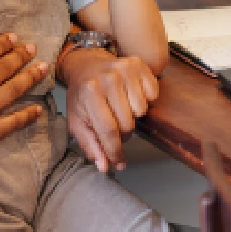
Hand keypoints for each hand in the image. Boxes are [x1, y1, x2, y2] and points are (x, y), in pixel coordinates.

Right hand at [0, 33, 48, 188]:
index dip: (1, 44)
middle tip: (33, 49)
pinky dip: (29, 114)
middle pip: (3, 68)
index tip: (14, 37)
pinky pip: (15, 121)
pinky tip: (39, 109)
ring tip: (43, 68)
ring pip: (14, 89)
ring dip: (30, 77)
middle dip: (20, 56)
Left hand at [59, 47, 159, 172]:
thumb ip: (90, 145)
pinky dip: (144, 99)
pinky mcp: (139, 64)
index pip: (108, 131)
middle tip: (114, 126)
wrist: (86, 64)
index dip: (115, 151)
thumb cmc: (82, 95)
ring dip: (133, 115)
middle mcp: (109, 79)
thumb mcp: (77, 121)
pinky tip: (130, 96)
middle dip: (122, 133)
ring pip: (142, 110)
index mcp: (90, 93)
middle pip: (128, 123)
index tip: (118, 162)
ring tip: (121, 108)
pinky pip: (153, 94)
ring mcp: (125, 69)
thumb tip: (105, 167)